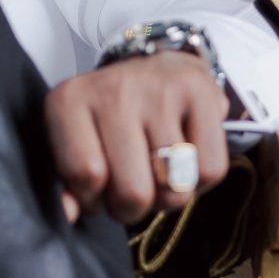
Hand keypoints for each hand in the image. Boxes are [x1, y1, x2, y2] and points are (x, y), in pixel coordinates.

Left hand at [44, 51, 231, 227]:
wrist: (154, 64)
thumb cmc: (110, 116)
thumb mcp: (75, 142)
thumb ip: (68, 183)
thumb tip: (69, 213)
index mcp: (69, 101)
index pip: (85, 176)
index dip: (94, 200)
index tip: (98, 188)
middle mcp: (114, 91)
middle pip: (133, 192)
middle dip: (133, 207)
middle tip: (131, 187)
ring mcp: (160, 90)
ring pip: (175, 186)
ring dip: (168, 194)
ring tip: (157, 170)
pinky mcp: (201, 93)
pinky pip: (211, 171)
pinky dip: (200, 179)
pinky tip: (184, 157)